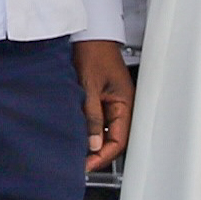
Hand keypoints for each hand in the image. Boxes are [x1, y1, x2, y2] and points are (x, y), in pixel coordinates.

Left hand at [75, 39, 133, 168]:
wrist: (89, 33)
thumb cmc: (94, 52)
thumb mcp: (89, 86)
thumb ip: (92, 116)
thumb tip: (93, 144)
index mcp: (125, 104)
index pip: (118, 141)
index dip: (102, 157)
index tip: (86, 165)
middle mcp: (121, 106)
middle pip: (113, 139)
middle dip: (97, 153)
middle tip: (79, 162)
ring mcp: (112, 102)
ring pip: (105, 131)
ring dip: (92, 141)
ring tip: (75, 150)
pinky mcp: (102, 98)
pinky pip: (98, 120)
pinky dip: (88, 129)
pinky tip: (76, 133)